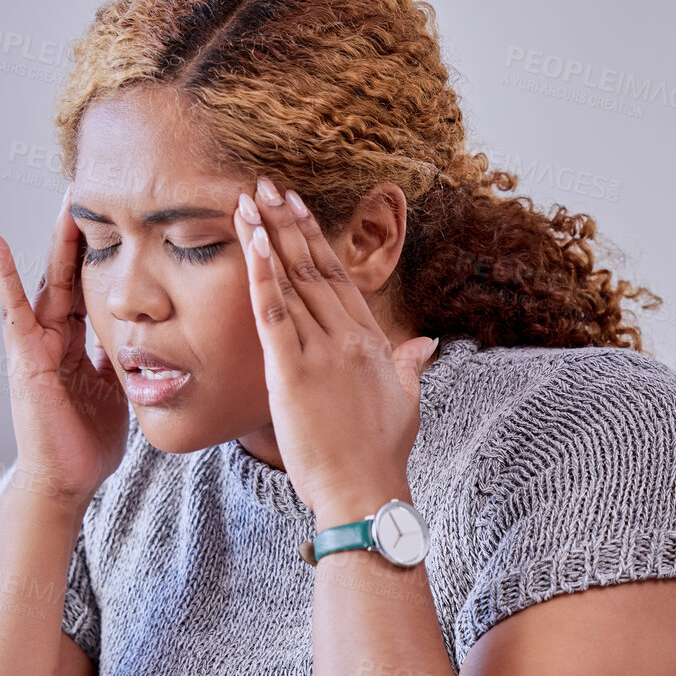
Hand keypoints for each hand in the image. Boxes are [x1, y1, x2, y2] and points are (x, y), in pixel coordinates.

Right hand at [0, 188, 127, 507]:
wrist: (64, 480)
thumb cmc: (87, 444)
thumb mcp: (118, 392)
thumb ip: (125, 362)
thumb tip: (147, 342)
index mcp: (77, 344)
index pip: (91, 288)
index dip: (105, 254)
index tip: (123, 218)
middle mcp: (53, 336)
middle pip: (70, 274)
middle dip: (83, 234)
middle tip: (97, 189)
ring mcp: (34, 342)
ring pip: (47, 280)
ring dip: (56, 240)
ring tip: (66, 198)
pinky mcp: (22, 354)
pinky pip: (12, 307)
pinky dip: (0, 273)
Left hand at [234, 178, 437, 522]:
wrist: (365, 491)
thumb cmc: (380, 454)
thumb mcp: (405, 402)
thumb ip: (410, 367)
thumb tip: (426, 345)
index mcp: (370, 341)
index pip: (338, 277)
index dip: (314, 238)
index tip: (296, 206)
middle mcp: (347, 337)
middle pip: (312, 267)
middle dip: (287, 221)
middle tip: (265, 184)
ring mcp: (321, 352)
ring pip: (292, 280)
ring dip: (269, 235)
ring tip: (249, 199)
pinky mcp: (293, 373)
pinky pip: (274, 314)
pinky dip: (262, 275)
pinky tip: (253, 243)